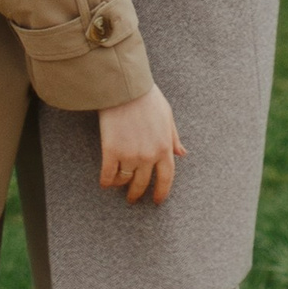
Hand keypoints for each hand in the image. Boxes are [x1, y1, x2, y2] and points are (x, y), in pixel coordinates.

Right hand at [96, 86, 183, 204]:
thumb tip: (182, 153)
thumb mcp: (167, 116)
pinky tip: (105, 183)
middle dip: (137, 193)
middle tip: (132, 198)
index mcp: (164, 148)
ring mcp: (129, 155)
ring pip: (124, 180)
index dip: (161, 192)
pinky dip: (106, 181)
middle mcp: (148, 156)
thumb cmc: (147, 98)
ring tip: (117, 186)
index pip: (166, 178)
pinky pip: (108, 174)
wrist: (125, 88)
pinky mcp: (111, 151)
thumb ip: (173, 138)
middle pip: (142, 183)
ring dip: (121, 185)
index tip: (157, 200)